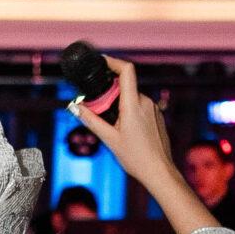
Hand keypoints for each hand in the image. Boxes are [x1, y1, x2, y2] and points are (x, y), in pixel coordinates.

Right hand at [71, 59, 175, 191]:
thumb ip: (91, 120)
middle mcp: (146, 102)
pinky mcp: (157, 116)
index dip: (113, 62)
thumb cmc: (136, 158)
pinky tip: (127, 133)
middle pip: (124, 87)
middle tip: (100, 111)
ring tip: (115, 129)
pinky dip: (129, 113)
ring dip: (119, 106)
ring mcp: (153, 108)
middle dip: (109, 95)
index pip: (126, 71)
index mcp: (133, 105)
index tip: (102, 62)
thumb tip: (75, 107)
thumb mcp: (109, 139)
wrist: (159, 171)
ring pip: (131, 99)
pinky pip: (140, 107)